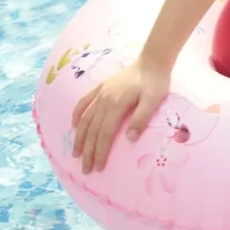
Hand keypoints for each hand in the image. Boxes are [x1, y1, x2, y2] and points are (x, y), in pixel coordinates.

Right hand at [71, 57, 170, 174]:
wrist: (153, 60)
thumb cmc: (156, 82)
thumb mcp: (154, 100)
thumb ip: (141, 119)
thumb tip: (129, 139)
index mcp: (117, 104)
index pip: (104, 134)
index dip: (99, 152)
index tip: (98, 168)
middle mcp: (104, 100)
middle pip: (92, 130)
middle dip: (87, 151)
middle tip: (85, 170)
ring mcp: (101, 92)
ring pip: (85, 119)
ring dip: (79, 137)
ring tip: (75, 153)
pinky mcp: (101, 86)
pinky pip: (84, 101)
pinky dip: (77, 114)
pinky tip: (73, 125)